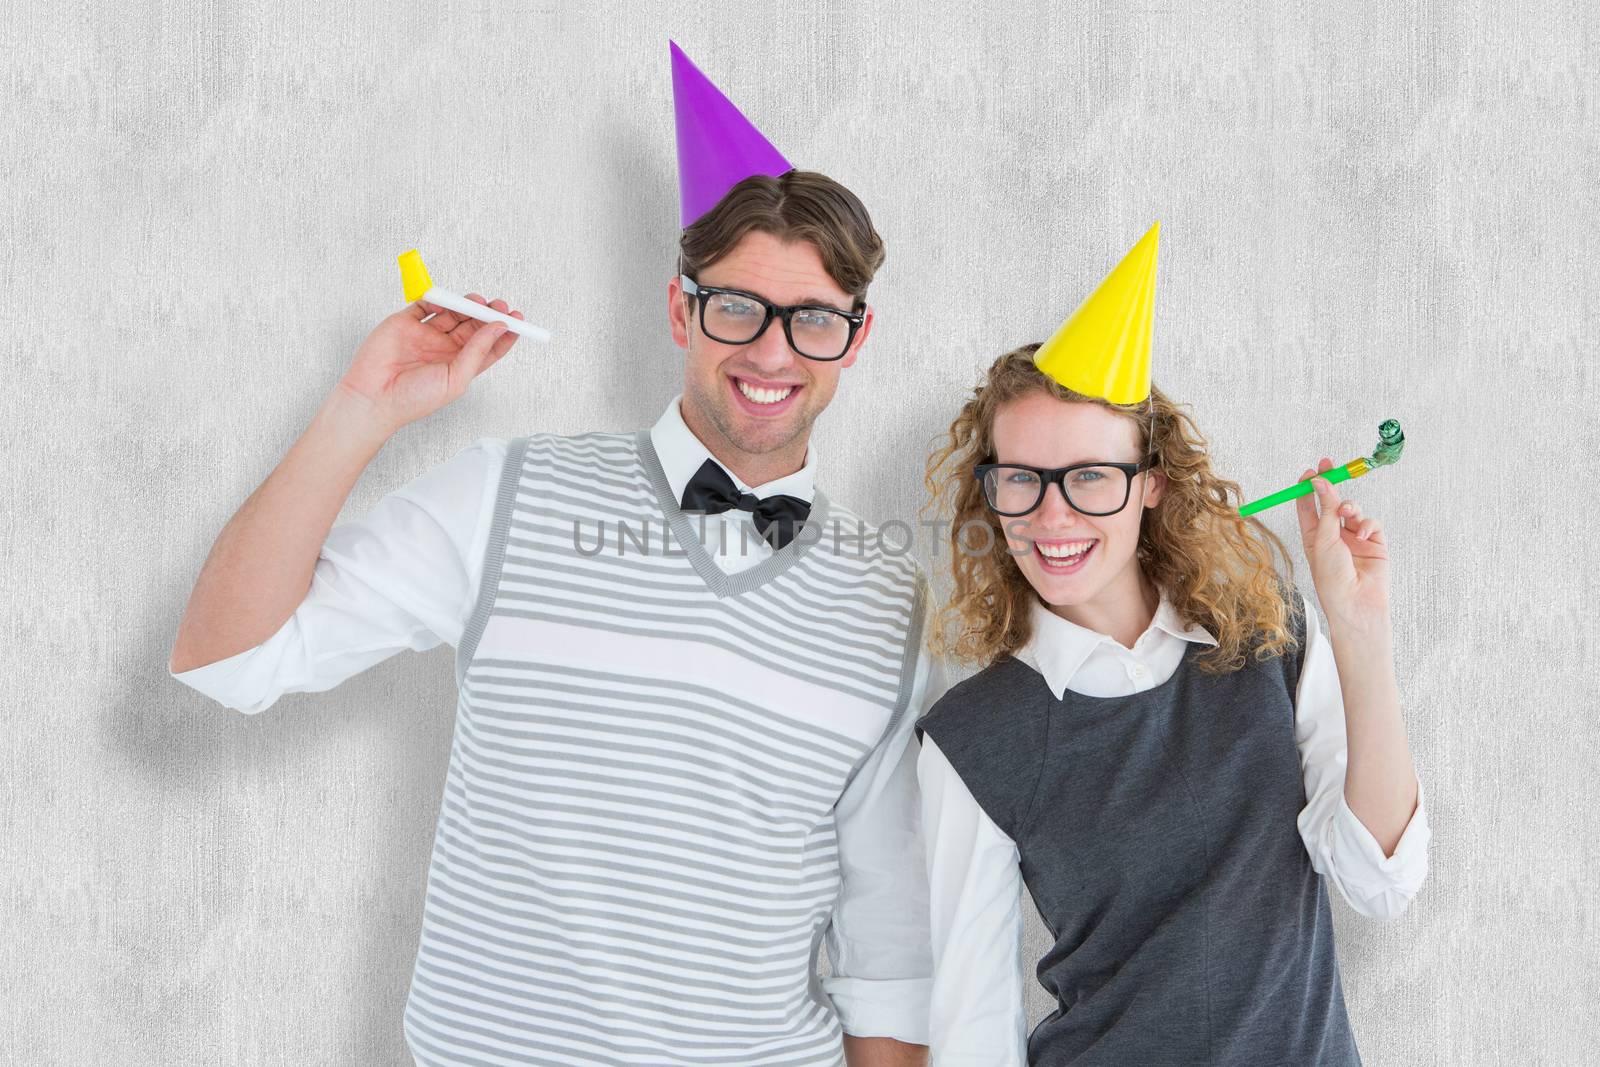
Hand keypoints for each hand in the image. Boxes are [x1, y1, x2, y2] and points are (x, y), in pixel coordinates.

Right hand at [337, 294, 524, 432]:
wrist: (374, 397)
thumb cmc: (413, 399)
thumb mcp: (456, 378)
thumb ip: (477, 351)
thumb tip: (499, 327)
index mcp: (459, 366)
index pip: (488, 346)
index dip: (503, 333)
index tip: (517, 320)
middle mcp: (444, 350)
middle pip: (473, 326)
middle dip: (488, 313)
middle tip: (499, 305)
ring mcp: (425, 335)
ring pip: (452, 312)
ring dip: (466, 304)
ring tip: (476, 301)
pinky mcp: (405, 323)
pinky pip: (425, 304)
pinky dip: (437, 297)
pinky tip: (447, 299)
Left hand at [1294, 456, 1390, 631]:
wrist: (1356, 602)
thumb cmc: (1332, 577)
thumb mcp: (1323, 539)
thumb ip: (1326, 509)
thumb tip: (1319, 481)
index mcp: (1313, 537)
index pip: (1309, 507)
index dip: (1308, 489)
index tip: (1309, 472)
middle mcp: (1333, 536)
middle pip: (1331, 502)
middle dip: (1331, 483)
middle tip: (1328, 464)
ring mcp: (1354, 539)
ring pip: (1353, 509)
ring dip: (1349, 506)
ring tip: (1346, 513)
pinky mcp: (1374, 543)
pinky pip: (1371, 522)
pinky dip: (1367, 523)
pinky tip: (1362, 533)